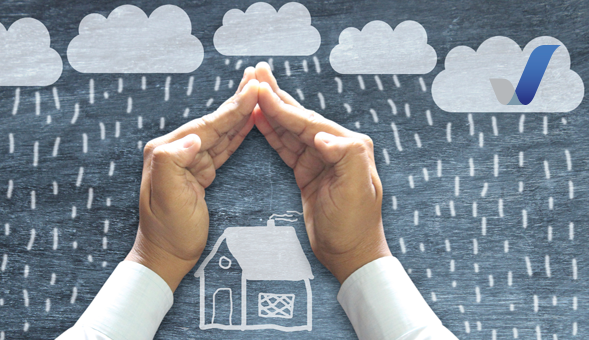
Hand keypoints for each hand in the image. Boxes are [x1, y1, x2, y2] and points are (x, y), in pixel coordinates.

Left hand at [126, 68, 258, 290]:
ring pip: (221, 132)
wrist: (167, 255)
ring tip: (257, 93)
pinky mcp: (200, 172)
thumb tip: (194, 138)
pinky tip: (248, 122)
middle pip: (214, 122)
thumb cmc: (168, 230)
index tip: (252, 90)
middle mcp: (176, 150)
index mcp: (167, 151)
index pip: (206, 125)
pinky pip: (223, 148)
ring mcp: (189, 160)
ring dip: (239, 114)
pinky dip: (237, 134)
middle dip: (237, 102)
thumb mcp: (167, 198)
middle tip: (257, 78)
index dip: (231, 108)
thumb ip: (173, 162)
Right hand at [253, 62, 390, 283]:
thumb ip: (346, 158)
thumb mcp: (356, 192)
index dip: (283, 107)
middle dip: (276, 97)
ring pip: (290, 129)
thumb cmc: (355, 225)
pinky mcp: (308, 172)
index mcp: (349, 146)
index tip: (261, 91)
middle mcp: (335, 147)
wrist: (350, 254)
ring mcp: (320, 159)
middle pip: (300, 117)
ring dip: (271, 110)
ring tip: (253, 90)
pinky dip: (272, 132)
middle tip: (256, 74)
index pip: (309, 122)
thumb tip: (322, 137)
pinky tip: (259, 119)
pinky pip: (286, 147)